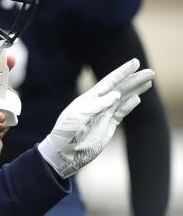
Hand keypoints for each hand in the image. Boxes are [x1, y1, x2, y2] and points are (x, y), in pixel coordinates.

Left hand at [37, 59, 153, 178]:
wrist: (64, 152)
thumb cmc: (66, 133)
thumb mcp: (78, 117)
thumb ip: (97, 105)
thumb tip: (116, 94)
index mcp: (89, 99)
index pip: (109, 82)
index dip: (122, 72)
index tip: (134, 62)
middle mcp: (97, 104)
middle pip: (120, 88)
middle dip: (134, 79)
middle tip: (150, 72)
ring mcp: (103, 114)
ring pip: (123, 99)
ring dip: (135, 90)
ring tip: (149, 82)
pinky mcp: (108, 125)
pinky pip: (121, 112)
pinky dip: (129, 105)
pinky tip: (137, 98)